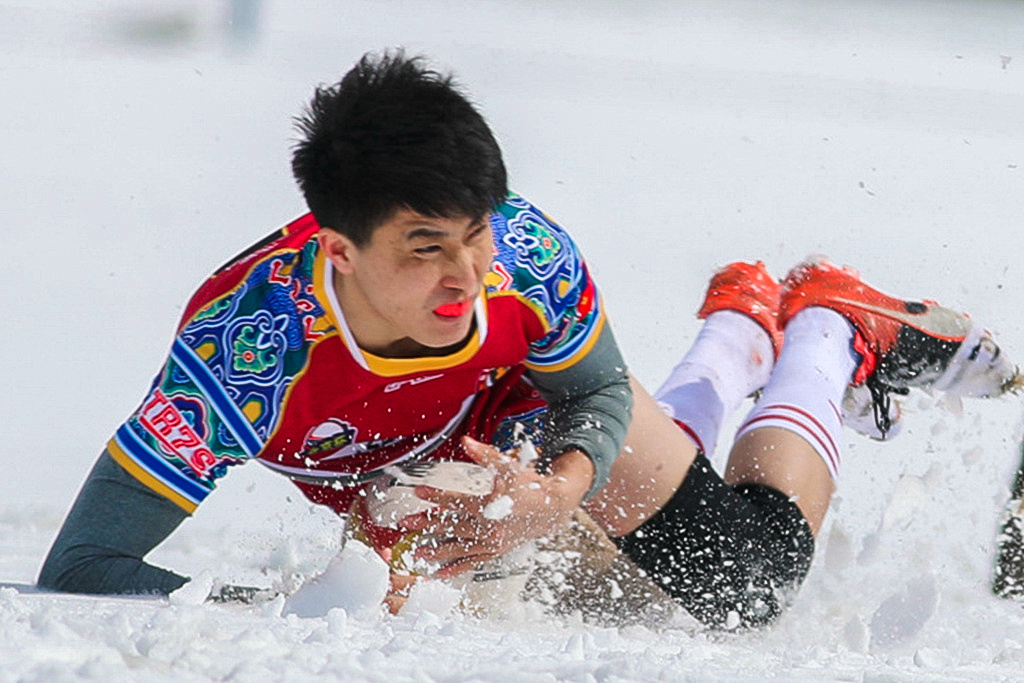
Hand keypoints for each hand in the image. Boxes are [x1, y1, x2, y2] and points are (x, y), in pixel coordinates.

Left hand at [397, 436, 593, 578]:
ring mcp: (492, 543)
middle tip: (406, 523)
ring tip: (418, 553)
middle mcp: (489, 527)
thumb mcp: (508, 467)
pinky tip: (440, 574)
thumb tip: (466, 441)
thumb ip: (484, 455)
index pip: (456, 500)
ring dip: (437, 551)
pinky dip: (455, 569)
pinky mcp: (495, 552)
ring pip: (459, 548)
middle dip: (427, 524)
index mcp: (490, 506)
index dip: (435, 496)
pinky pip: (472, 563)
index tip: (418, 492)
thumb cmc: (529, 486)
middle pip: (452, 526)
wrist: (551, 509)